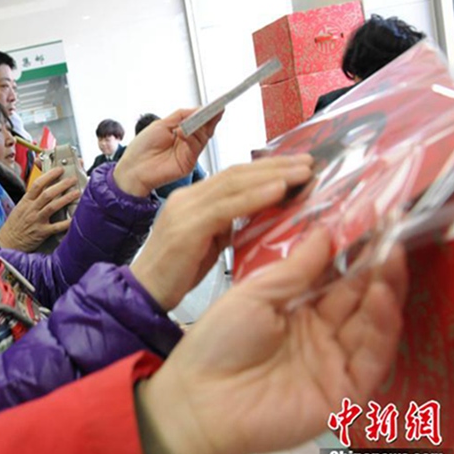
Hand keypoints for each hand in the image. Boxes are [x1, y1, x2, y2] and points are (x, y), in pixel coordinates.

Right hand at [0, 167, 80, 251]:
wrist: (7, 243)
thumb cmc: (14, 226)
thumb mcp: (20, 208)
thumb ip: (32, 198)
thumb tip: (45, 188)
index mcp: (26, 202)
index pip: (38, 184)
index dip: (49, 175)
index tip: (59, 170)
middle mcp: (31, 210)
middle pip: (47, 194)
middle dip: (61, 185)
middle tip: (72, 179)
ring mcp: (37, 221)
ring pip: (52, 206)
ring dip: (65, 199)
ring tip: (76, 193)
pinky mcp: (42, 233)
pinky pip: (56, 227)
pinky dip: (66, 222)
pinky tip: (75, 218)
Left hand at [113, 108, 222, 196]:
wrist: (133, 168)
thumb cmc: (142, 148)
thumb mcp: (161, 124)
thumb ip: (180, 116)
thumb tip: (198, 108)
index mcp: (180, 132)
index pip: (198, 121)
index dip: (207, 113)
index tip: (217, 105)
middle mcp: (186, 143)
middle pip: (204, 129)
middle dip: (210, 118)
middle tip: (216, 109)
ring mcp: (188, 153)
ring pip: (202, 137)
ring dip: (201, 126)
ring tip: (197, 119)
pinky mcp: (188, 163)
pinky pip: (196, 148)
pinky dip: (191, 138)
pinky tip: (183, 133)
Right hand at [131, 155, 313, 309]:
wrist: (143, 292)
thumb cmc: (175, 273)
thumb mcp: (209, 243)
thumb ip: (229, 225)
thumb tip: (260, 215)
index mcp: (193, 199)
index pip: (235, 175)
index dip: (268, 168)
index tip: (297, 165)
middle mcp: (187, 197)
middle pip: (238, 173)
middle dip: (276, 165)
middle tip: (309, 162)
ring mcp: (185, 209)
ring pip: (234, 184)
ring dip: (273, 176)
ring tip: (303, 172)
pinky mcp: (187, 227)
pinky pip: (226, 207)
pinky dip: (254, 197)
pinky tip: (278, 190)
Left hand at [139, 228, 407, 453]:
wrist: (200, 400)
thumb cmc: (217, 344)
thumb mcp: (254, 295)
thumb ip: (294, 269)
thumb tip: (325, 230)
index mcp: (296, 309)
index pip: (335, 277)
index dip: (353, 251)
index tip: (369, 218)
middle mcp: (320, 334)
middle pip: (359, 297)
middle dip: (378, 265)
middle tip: (394, 230)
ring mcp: (334, 362)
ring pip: (373, 323)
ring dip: (386, 289)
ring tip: (393, 255)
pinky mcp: (345, 391)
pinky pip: (373, 357)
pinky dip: (383, 326)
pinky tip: (382, 295)